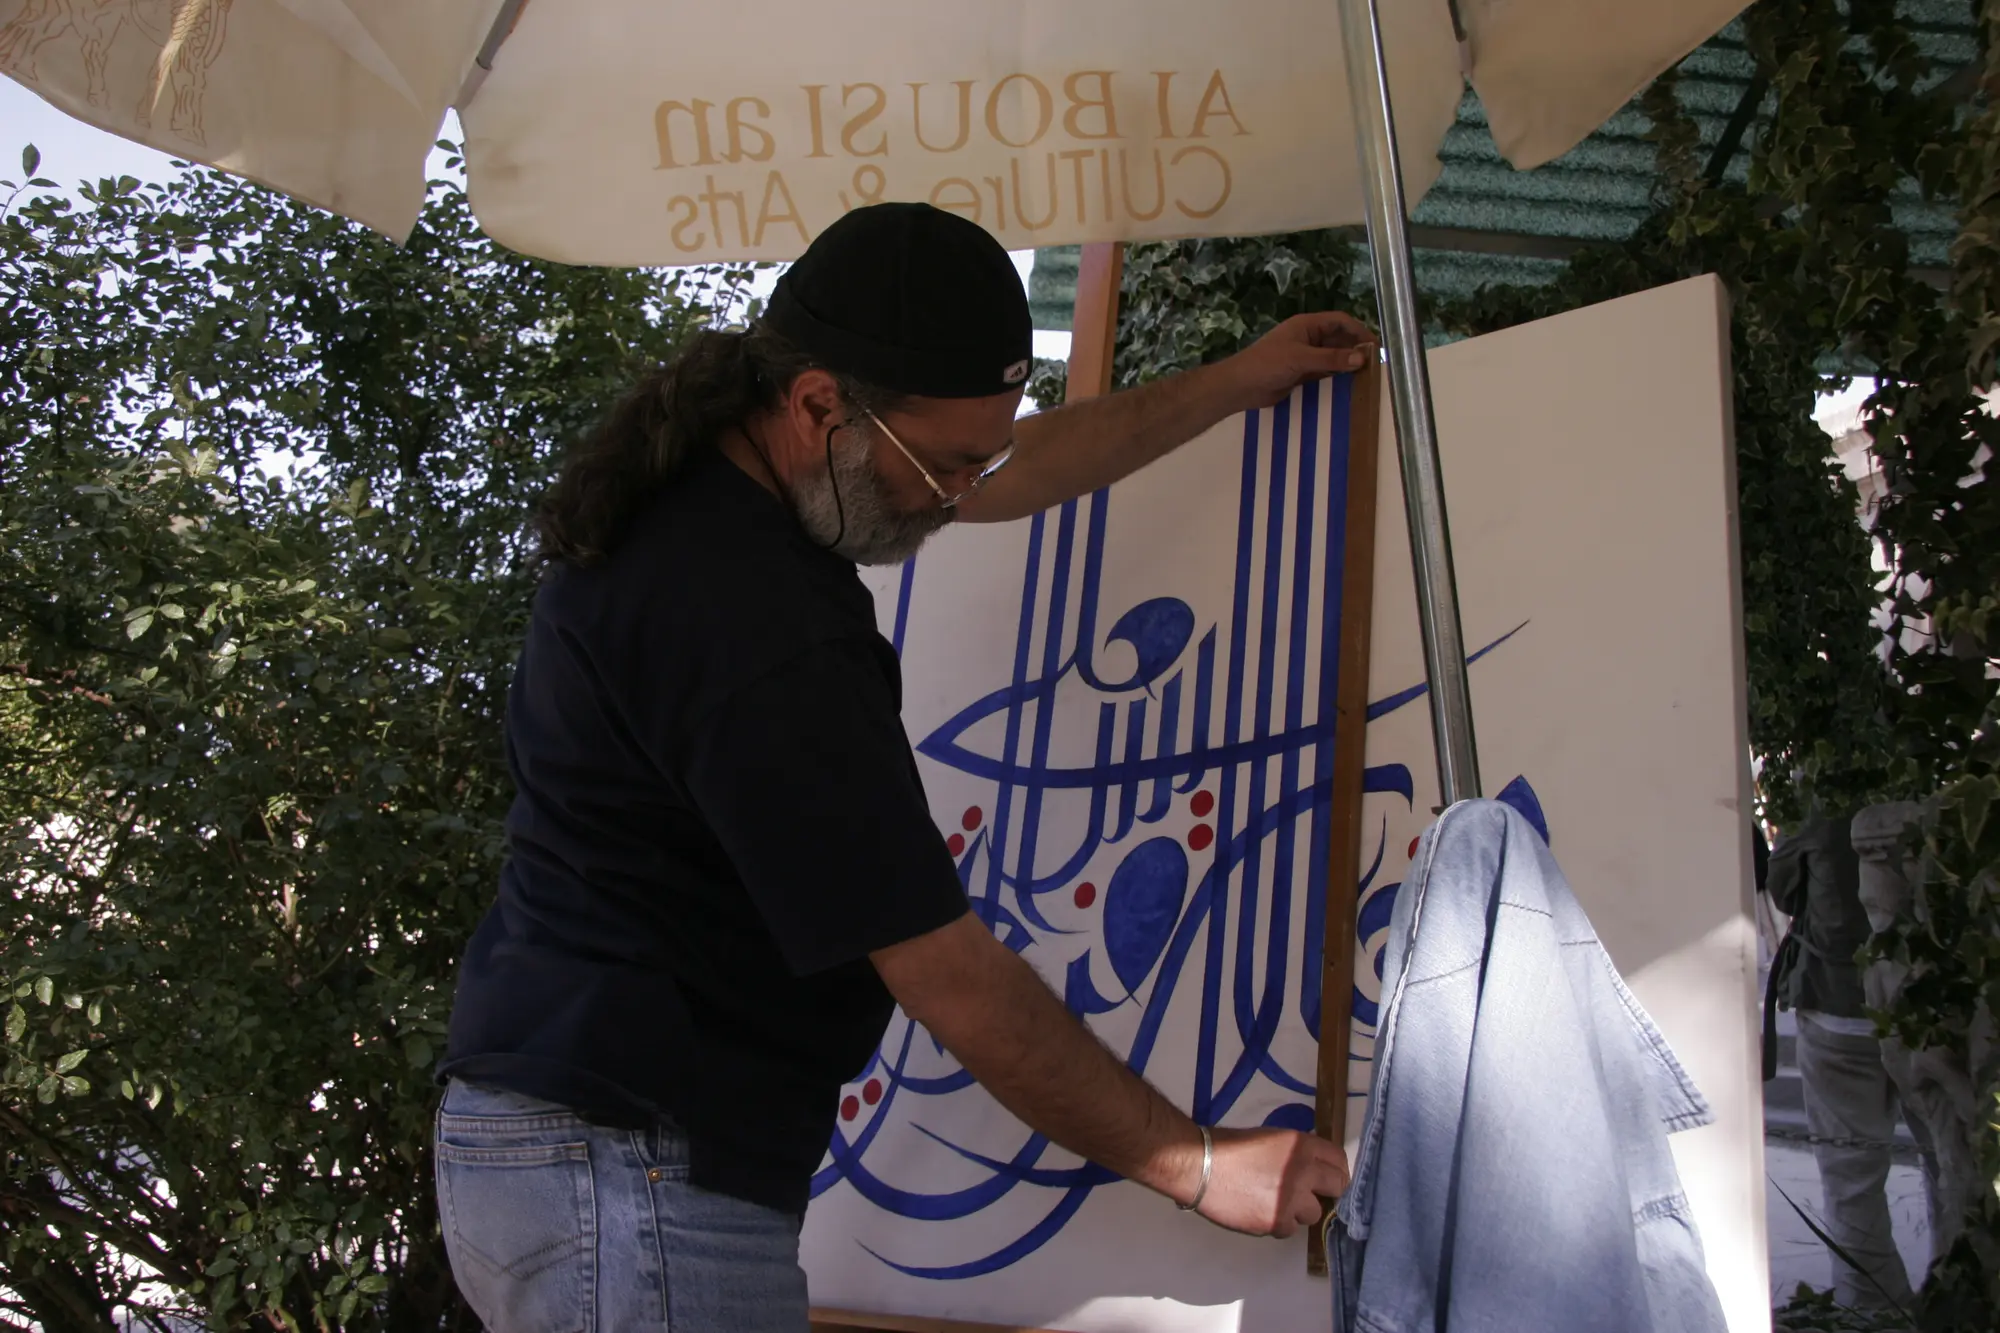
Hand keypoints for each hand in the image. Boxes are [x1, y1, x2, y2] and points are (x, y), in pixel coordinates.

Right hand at [1190, 1126, 1349, 1237]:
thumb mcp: (1270, 1138)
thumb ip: (1295, 1153)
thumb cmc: (1228, 1146)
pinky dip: (1278, 1223)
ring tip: (1274, 1202)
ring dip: (1298, 1210)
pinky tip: (1259, 1211)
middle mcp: (1303, 1171)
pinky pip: (1289, 1229)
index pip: (1339, 1161)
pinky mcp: (1276, 1222)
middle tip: (1307, 1194)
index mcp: (1301, 1145)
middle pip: (1337, 1188)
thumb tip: (1312, 1169)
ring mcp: (1291, 1199)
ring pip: (1313, 1213)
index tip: (1327, 1179)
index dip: (1334, 1171)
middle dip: (1324, 1192)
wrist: (1198, 1165)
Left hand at [1221, 312, 1377, 411]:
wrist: (1241, 386)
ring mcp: (1305, 357)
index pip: (1340, 322)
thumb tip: (1361, 358)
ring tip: (1368, 377)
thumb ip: (1330, 358)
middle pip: (1339, 340)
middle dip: (1356, 349)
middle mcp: (1309, 338)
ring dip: (1347, 365)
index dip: (1359, 331)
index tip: (1375, 346)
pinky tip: (1350, 387)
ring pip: (1333, 358)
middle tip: (1376, 365)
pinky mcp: (1302, 375)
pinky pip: (1325, 373)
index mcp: (1307, 325)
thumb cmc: (1267, 364)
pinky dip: (1337, 378)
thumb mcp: (1300, 358)